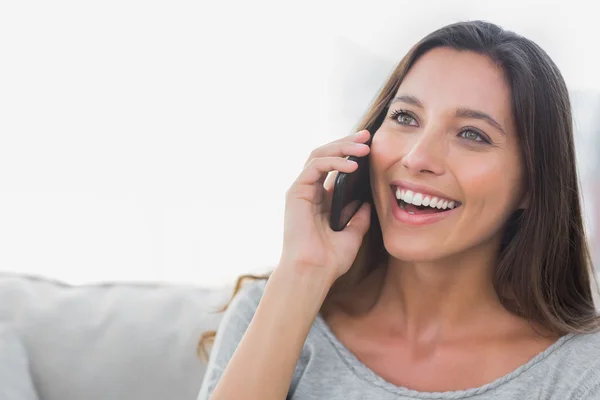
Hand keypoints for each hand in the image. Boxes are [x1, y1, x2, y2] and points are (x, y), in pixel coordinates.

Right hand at [279, 130, 372, 283]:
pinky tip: (352, 165)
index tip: (371, 147)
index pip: (334, 167)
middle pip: (326, 155)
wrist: (314, 272)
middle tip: (368, 136)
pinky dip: (333, 161)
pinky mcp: (295, 192)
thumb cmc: (330, 259)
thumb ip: (359, 217)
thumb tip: (368, 203)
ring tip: (364, 147)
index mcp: (320, 200)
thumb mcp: (353, 234)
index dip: (351, 154)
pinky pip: (314, 166)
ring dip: (342, 147)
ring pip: (319, 155)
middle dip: (347, 142)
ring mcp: (301, 190)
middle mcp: (309, 191)